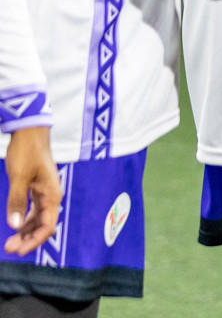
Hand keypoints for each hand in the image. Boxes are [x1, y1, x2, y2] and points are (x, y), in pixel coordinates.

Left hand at [5, 127, 60, 254]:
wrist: (30, 132)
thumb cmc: (26, 152)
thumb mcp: (18, 178)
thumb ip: (16, 202)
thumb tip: (13, 226)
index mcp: (52, 195)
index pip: (47, 226)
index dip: (34, 241)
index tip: (19, 251)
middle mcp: (52, 196)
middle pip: (43, 225)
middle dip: (28, 239)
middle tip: (9, 248)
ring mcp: (45, 193)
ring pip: (39, 219)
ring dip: (26, 232)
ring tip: (10, 242)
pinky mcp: (38, 189)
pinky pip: (35, 211)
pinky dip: (25, 221)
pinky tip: (16, 227)